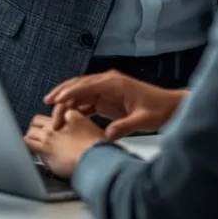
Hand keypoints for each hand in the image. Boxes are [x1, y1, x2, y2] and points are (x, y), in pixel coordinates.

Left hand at [24, 111, 102, 178]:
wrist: (95, 158)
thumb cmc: (97, 145)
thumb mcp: (89, 126)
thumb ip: (77, 120)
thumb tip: (70, 119)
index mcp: (66, 116)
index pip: (52, 114)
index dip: (49, 122)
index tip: (50, 129)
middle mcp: (55, 125)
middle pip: (36, 121)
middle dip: (36, 128)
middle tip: (39, 136)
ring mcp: (48, 138)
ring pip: (29, 133)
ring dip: (31, 138)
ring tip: (34, 147)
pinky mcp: (44, 151)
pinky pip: (27, 145)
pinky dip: (26, 148)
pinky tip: (29, 153)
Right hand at [44, 70, 187, 139]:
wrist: (170, 107)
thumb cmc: (159, 109)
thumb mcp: (143, 120)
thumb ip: (124, 126)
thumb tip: (107, 135)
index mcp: (114, 83)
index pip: (86, 85)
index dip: (69, 92)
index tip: (55, 101)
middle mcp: (108, 83)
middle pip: (78, 86)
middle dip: (62, 95)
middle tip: (48, 107)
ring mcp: (107, 90)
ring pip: (80, 93)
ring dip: (66, 102)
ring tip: (54, 116)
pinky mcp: (107, 99)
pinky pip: (87, 101)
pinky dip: (76, 107)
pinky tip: (67, 118)